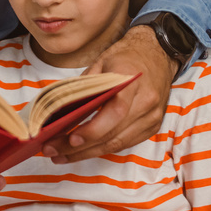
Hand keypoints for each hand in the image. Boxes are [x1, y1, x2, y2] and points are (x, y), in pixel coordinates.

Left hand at [43, 25, 173, 163]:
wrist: (158, 54)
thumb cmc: (126, 57)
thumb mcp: (101, 63)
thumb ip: (84, 86)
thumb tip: (59, 110)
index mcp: (133, 82)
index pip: (114, 112)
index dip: (92, 130)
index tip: (70, 139)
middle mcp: (146, 103)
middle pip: (112, 134)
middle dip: (79, 147)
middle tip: (52, 151)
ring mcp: (151, 117)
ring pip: (117, 144)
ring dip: (87, 153)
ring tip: (60, 156)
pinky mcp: (151, 127)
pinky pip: (123, 144)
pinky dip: (101, 149)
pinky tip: (81, 151)